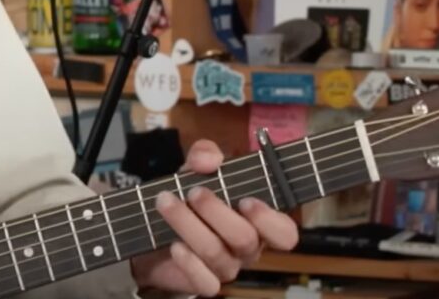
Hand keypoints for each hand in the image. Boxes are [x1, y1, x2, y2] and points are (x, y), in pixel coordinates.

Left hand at [130, 140, 299, 296]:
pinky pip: (206, 283)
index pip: (284, 233)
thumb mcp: (197, 169)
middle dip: (217, 212)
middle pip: (245, 239)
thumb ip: (205, 155)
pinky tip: (175, 246)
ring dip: (189, 224)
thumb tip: (209, 159)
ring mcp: (226, 267)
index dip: (270, 220)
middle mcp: (247, 248)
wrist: (153, 226)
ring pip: (217, 253)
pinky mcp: (203, 282)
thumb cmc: (190, 198)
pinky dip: (189, 263)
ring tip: (165, 201)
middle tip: (193, 192)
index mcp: (257, 222)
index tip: (246, 200)